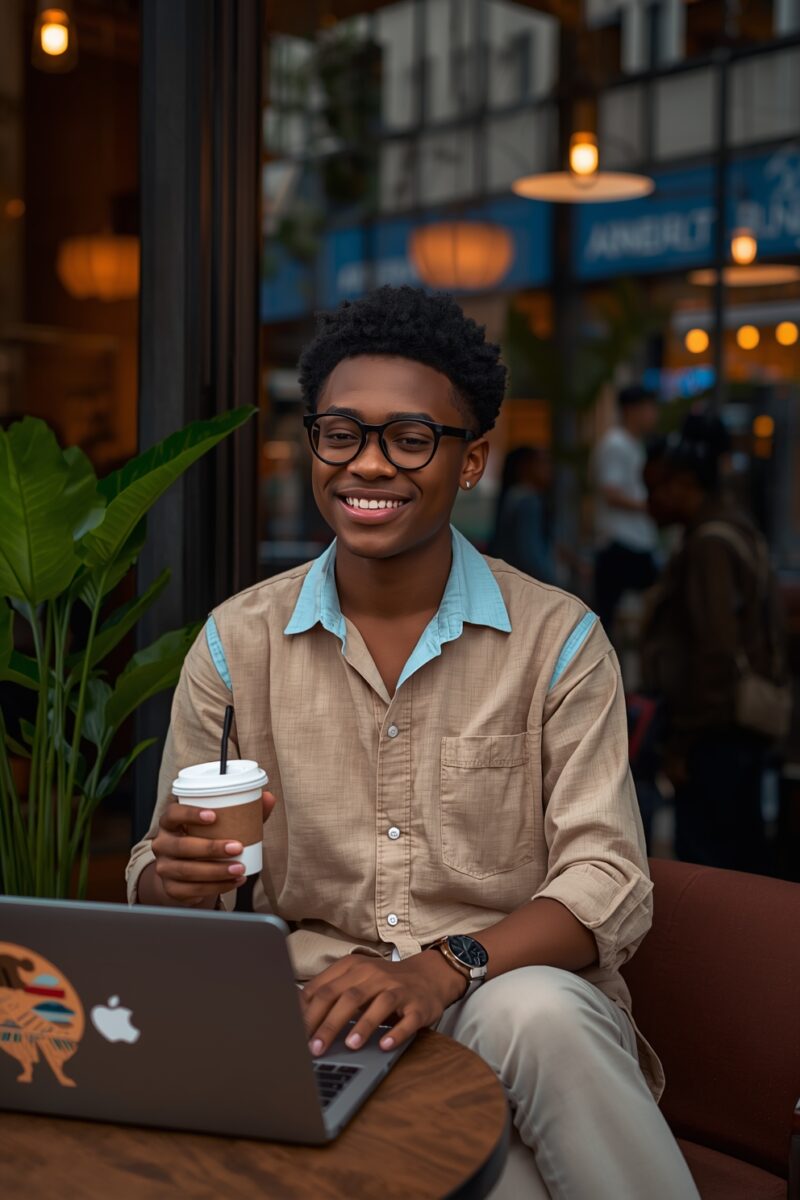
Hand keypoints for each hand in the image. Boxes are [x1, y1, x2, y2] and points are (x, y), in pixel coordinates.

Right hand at [150, 789, 276, 906]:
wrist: (184, 871)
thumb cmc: (203, 839)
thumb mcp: (217, 824)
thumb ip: (242, 811)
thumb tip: (268, 797)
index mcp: (170, 823)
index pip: (173, 814)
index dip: (190, 814)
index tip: (214, 816)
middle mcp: (162, 844)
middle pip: (182, 846)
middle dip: (211, 848)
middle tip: (237, 847)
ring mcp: (164, 868)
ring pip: (187, 871)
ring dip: (216, 871)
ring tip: (240, 868)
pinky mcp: (171, 888)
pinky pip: (191, 890)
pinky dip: (215, 887)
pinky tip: (233, 882)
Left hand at [301, 949, 465, 1057]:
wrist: (428, 976)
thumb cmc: (383, 983)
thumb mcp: (355, 980)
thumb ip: (329, 992)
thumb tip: (295, 1014)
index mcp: (354, 968)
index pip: (324, 988)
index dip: (307, 1012)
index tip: (293, 1034)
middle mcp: (375, 975)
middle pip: (347, 997)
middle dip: (328, 1024)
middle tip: (314, 1048)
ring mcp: (398, 989)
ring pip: (377, 1005)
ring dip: (362, 1026)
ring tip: (350, 1047)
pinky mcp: (418, 1005)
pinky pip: (407, 1020)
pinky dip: (396, 1033)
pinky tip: (384, 1045)